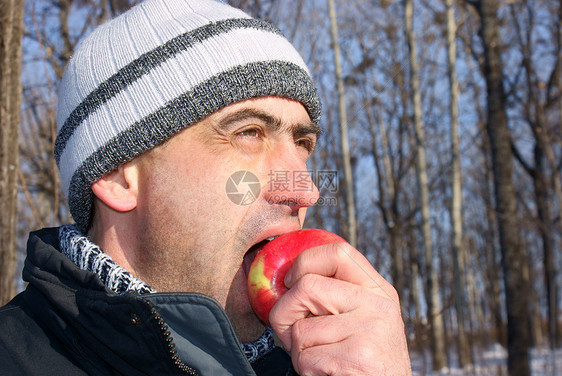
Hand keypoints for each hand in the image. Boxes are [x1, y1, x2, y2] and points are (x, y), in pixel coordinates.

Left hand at [269, 242, 411, 375]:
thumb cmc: (363, 363)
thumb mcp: (361, 320)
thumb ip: (336, 297)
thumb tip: (284, 282)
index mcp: (378, 290)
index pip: (338, 252)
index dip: (304, 262)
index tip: (290, 282)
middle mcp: (378, 304)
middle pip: (307, 286)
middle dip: (284, 313)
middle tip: (290, 333)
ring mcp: (371, 329)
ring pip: (300, 329)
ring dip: (298, 351)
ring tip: (320, 360)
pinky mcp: (360, 357)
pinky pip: (306, 358)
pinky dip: (305, 370)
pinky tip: (326, 373)